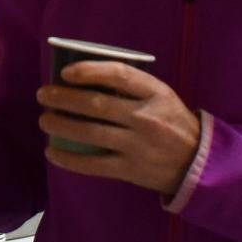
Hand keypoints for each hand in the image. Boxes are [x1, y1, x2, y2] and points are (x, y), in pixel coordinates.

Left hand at [41, 58, 202, 194]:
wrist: (198, 162)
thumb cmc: (171, 122)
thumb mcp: (161, 96)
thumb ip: (132, 87)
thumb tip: (85, 78)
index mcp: (155, 93)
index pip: (119, 74)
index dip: (89, 71)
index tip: (66, 73)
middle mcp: (146, 117)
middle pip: (97, 104)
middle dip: (63, 98)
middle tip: (43, 95)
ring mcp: (138, 145)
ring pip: (90, 133)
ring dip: (61, 125)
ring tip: (44, 120)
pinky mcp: (131, 170)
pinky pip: (94, 165)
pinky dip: (69, 159)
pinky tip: (53, 152)